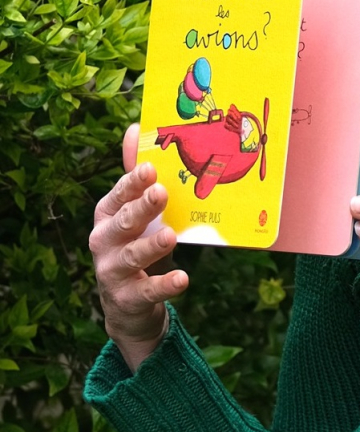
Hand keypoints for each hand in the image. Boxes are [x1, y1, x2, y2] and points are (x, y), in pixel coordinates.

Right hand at [89, 123, 188, 371]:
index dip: (133, 182)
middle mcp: (104, 240)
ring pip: (131, 256)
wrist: (130, 303)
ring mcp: (112, 271)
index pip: (119, 194)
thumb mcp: (137, 210)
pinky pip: (147, 290)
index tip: (151, 168)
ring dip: (150, 245)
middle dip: (141, 207)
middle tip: (162, 193)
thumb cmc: (137, 243)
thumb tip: (135, 128)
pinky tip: (182, 278)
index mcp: (108, 213)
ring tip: (170, 235)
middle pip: (123, 221)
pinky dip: (164, 284)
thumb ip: (137, 175)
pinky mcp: (128, 298)